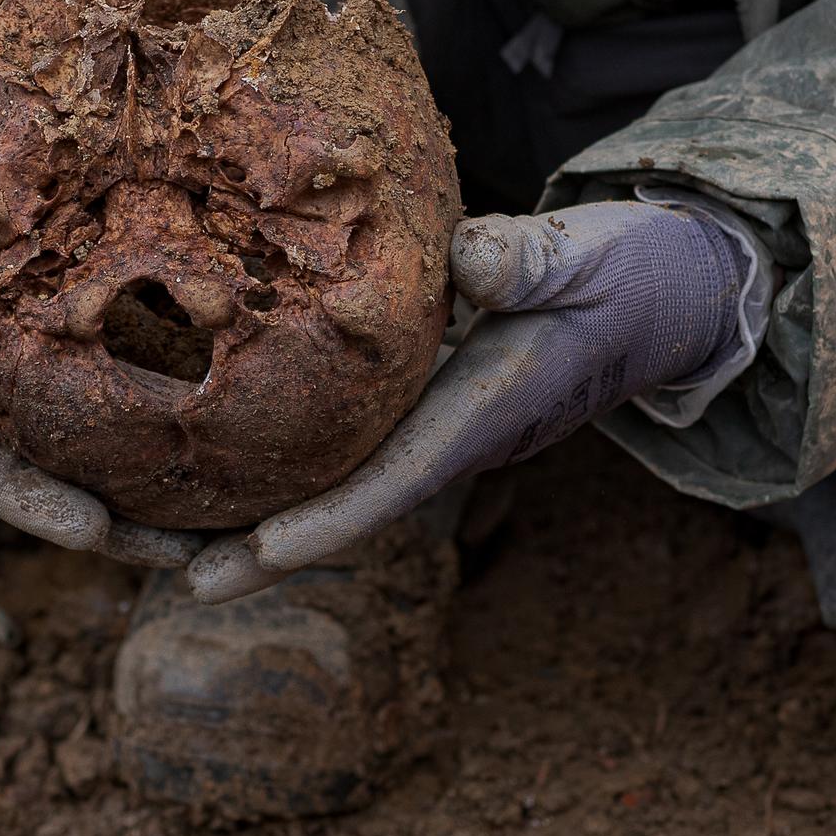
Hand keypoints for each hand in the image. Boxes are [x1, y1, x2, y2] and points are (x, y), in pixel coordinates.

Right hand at [0, 32, 203, 568]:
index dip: (35, 505)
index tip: (94, 531)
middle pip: (51, 483)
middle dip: (116, 528)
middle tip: (193, 557)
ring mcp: (27, 374)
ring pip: (92, 455)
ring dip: (152, 496)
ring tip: (231, 528)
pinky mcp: (66, 340)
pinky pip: (120, 396)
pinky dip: (165, 428)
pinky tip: (235, 437)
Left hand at [186, 201, 749, 602]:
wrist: (667, 295)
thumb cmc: (627, 272)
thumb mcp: (587, 255)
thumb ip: (532, 258)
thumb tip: (472, 258)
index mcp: (484, 412)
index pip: (394, 480)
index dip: (326, 521)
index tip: (256, 553)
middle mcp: (451, 438)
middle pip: (345, 508)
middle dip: (264, 550)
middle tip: (176, 581)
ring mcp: (434, 429)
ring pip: (336, 488)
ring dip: (259, 521)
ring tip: (168, 547)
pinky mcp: (422, 405)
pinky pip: (343, 453)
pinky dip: (281, 470)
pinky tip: (220, 468)